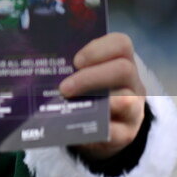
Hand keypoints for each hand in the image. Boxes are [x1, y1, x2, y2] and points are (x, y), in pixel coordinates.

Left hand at [60, 32, 146, 161]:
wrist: (103, 128)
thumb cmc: (89, 92)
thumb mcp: (84, 76)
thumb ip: (71, 68)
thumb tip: (42, 64)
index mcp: (121, 61)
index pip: (121, 44)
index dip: (98, 49)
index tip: (76, 61)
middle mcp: (133, 82)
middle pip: (124, 69)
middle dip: (90, 77)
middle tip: (64, 87)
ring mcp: (134, 108)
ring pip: (126, 100)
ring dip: (94, 101)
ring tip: (70, 105)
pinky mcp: (128, 133)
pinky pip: (116, 131)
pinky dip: (95, 128)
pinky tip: (77, 127)